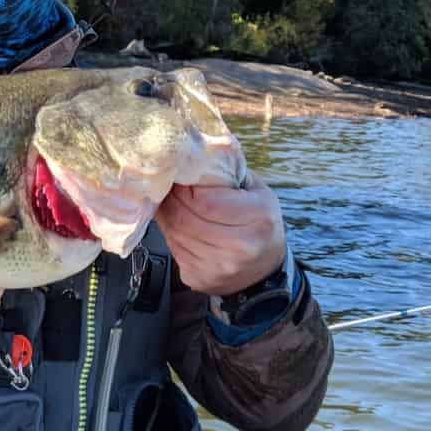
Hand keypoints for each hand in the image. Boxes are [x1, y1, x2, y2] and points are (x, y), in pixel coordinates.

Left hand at [155, 172, 286, 296]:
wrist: (264, 271)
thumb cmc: (260, 223)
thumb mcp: (256, 191)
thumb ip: (228, 172)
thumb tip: (193, 152)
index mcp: (258, 218)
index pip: (204, 201)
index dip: (185, 187)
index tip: (179, 175)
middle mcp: (240, 247)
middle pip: (184, 218)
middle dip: (171, 199)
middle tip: (167, 186)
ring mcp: (218, 267)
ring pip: (174, 234)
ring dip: (167, 215)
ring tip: (169, 202)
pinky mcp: (200, 279)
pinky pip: (173, 249)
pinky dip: (170, 234)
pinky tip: (176, 224)